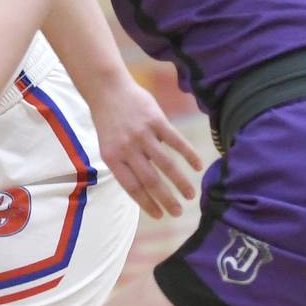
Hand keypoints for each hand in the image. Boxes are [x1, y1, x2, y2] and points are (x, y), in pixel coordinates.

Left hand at [90, 76, 205, 219]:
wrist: (107, 89)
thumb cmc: (109, 122)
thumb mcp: (109, 146)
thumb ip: (126, 164)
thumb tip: (147, 188)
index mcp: (113, 158)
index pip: (132, 187)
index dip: (147, 203)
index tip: (160, 215)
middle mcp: (127, 148)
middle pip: (150, 180)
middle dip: (166, 200)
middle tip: (178, 213)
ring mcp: (143, 134)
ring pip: (166, 164)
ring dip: (180, 182)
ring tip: (190, 195)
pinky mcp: (156, 120)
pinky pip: (176, 141)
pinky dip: (189, 155)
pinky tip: (198, 166)